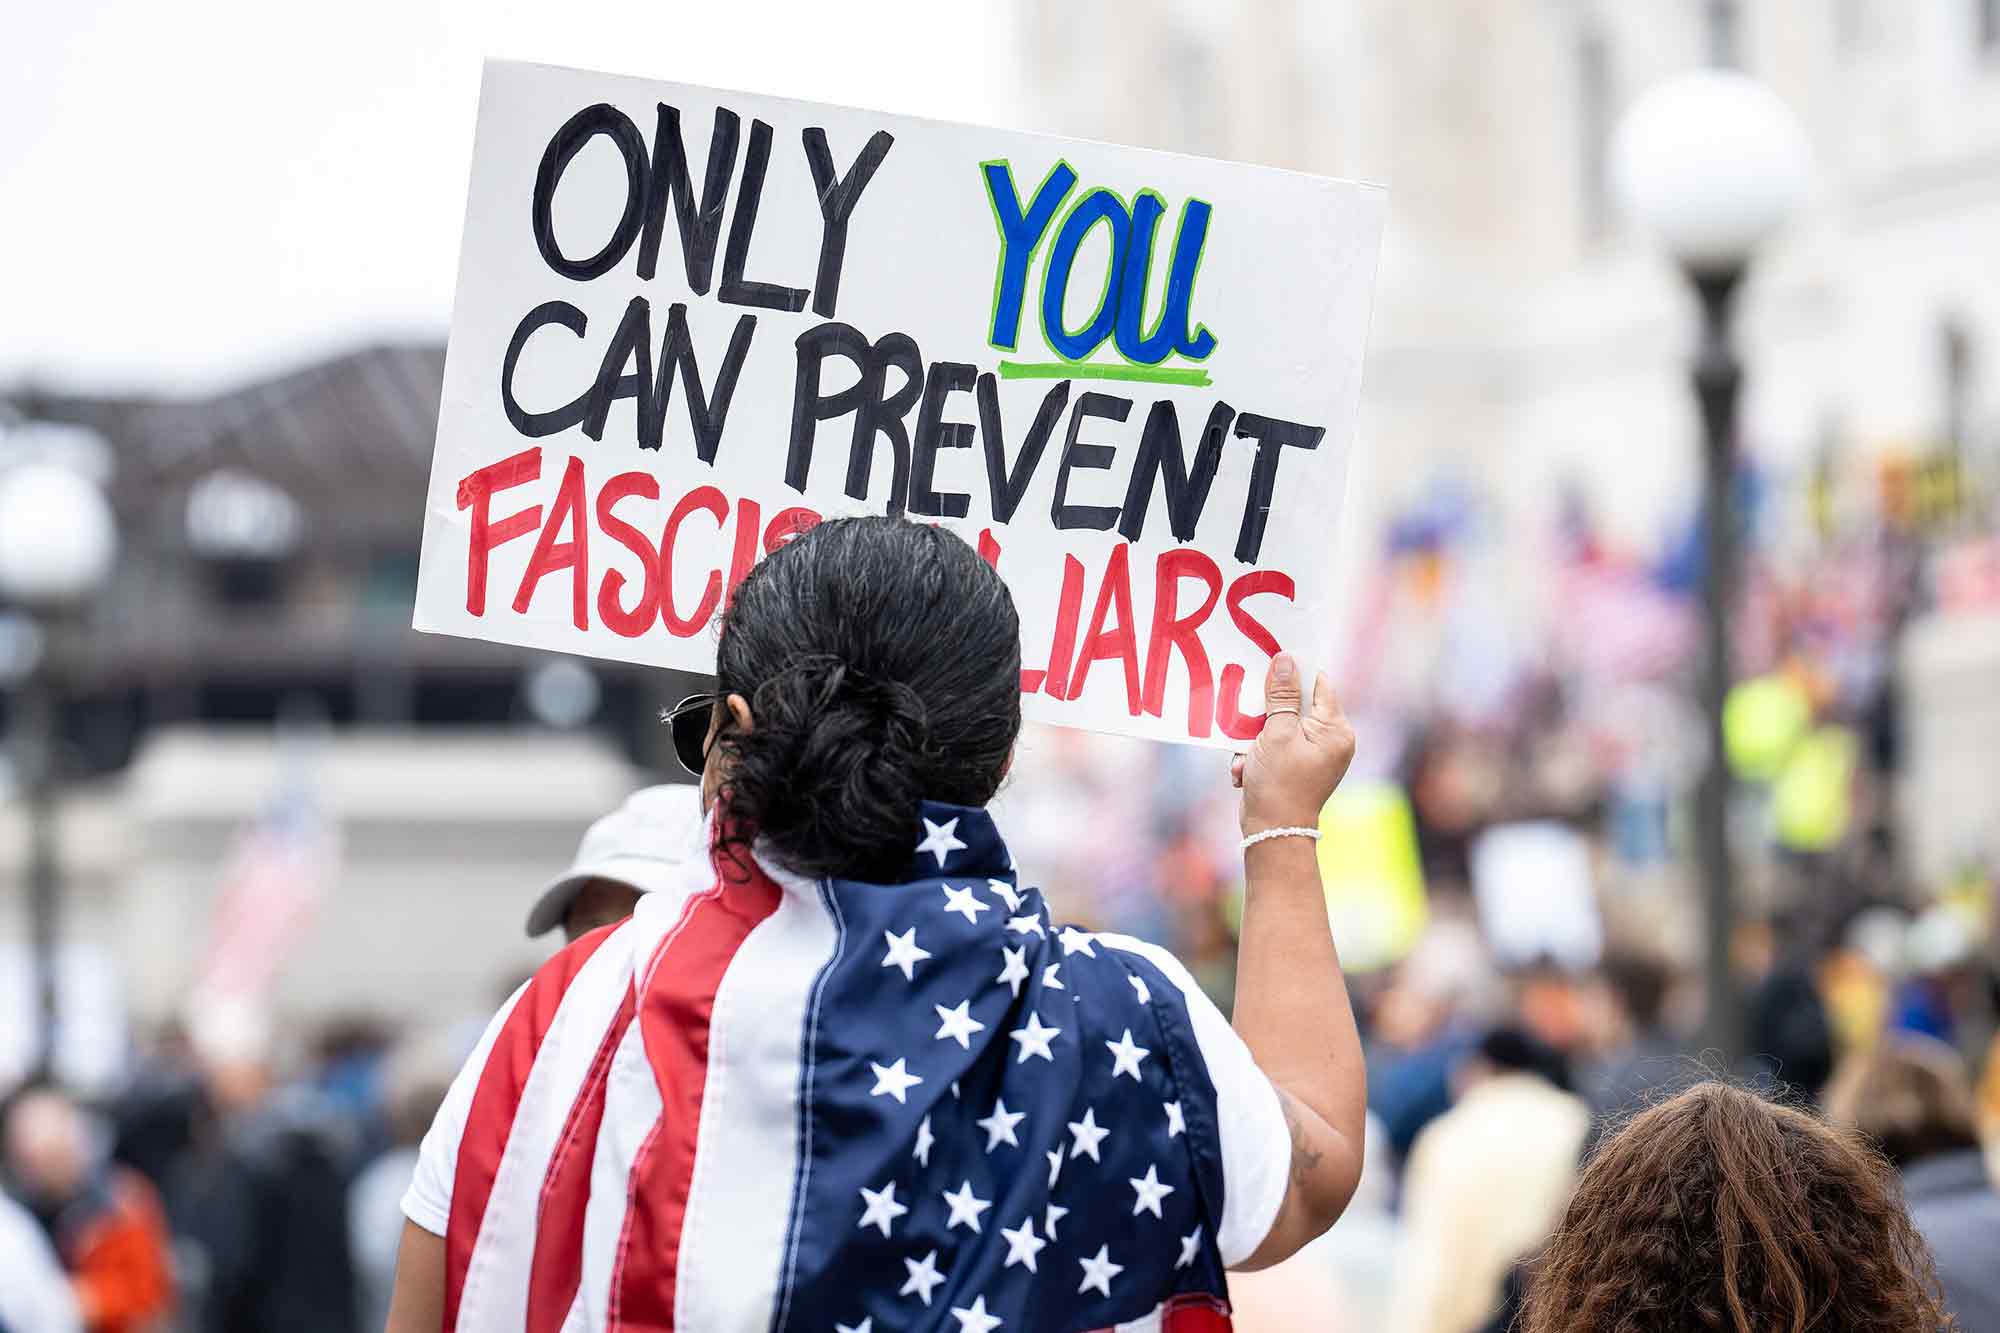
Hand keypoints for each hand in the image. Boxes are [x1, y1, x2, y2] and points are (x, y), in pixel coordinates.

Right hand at [1230, 652, 1355, 835]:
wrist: (1272, 832)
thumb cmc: (1278, 784)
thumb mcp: (1275, 733)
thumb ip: (1281, 695)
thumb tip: (1286, 660)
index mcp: (1336, 730)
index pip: (1318, 684)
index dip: (1294, 672)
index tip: (1269, 663)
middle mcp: (1331, 740)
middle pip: (1296, 704)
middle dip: (1267, 712)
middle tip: (1249, 717)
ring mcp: (1315, 754)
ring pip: (1280, 725)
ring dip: (1256, 737)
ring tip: (1247, 756)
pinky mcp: (1297, 765)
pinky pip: (1275, 744)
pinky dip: (1257, 752)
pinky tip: (1245, 769)